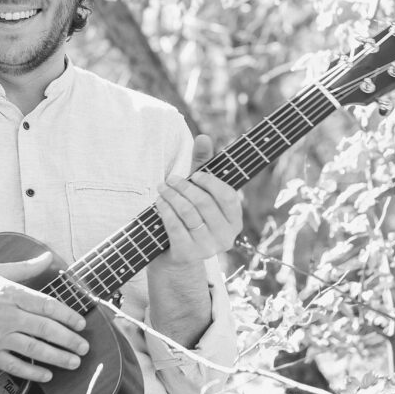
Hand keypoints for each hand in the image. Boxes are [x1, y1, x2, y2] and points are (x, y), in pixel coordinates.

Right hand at [0, 253, 88, 382]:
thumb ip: (24, 267)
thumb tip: (48, 256)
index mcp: (11, 294)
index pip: (48, 305)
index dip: (68, 315)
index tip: (81, 324)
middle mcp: (8, 316)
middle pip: (46, 329)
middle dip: (69, 340)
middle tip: (84, 348)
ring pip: (35, 349)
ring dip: (58, 357)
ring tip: (74, 362)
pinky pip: (15, 365)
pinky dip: (33, 372)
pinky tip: (47, 375)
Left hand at [152, 134, 240, 270]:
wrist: (176, 256)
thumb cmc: (191, 216)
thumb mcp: (198, 191)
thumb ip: (203, 165)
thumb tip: (204, 137)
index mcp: (235, 221)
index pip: (228, 197)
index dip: (211, 183)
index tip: (195, 175)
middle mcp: (226, 237)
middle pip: (205, 203)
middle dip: (185, 187)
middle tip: (171, 179)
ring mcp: (208, 248)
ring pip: (189, 213)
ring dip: (172, 196)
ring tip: (162, 188)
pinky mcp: (188, 254)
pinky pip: (175, 227)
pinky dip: (165, 211)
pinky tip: (159, 202)